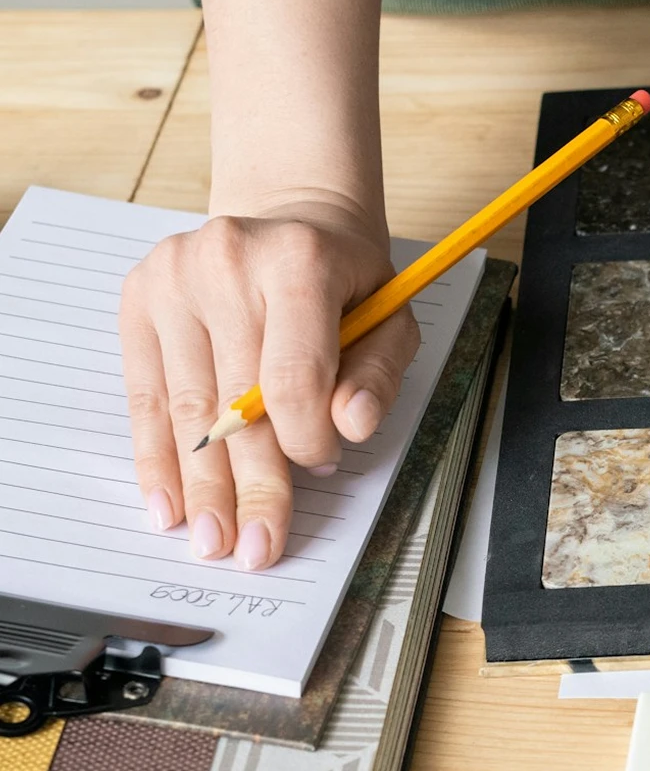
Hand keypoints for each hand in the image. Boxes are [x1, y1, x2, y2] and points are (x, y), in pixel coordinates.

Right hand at [119, 198, 418, 570]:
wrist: (289, 222)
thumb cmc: (346, 283)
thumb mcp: (390, 319)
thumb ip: (377, 376)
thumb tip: (351, 427)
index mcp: (298, 261)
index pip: (293, 376)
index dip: (304, 439)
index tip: (320, 470)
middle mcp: (226, 261)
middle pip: (236, 401)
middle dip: (249, 485)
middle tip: (254, 547)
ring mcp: (173, 278)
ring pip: (187, 406)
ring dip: (200, 485)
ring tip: (211, 539)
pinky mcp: (139, 298)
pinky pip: (146, 394)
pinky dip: (157, 455)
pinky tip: (168, 501)